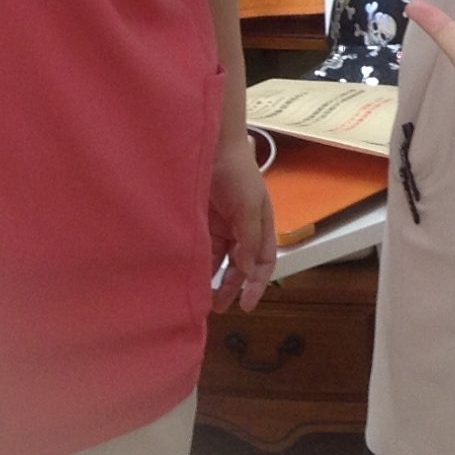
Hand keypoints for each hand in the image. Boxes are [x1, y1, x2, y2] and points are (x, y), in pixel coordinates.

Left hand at [207, 134, 275, 313]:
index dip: (257, 284)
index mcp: (261, 224)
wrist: (211, 147)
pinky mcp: (200, 223)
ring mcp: (220, 226)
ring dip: (214, 279)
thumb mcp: (249, 207)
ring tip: (203, 298)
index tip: (247, 305)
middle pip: (240, 265)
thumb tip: (248, 270)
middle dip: (233, 287)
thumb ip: (250, 239)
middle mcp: (242, 229)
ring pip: (219, 260)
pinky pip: (201, 249)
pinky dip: (199, 264)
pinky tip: (191, 277)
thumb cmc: (237, 174)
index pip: (263, 261)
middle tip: (220, 307)